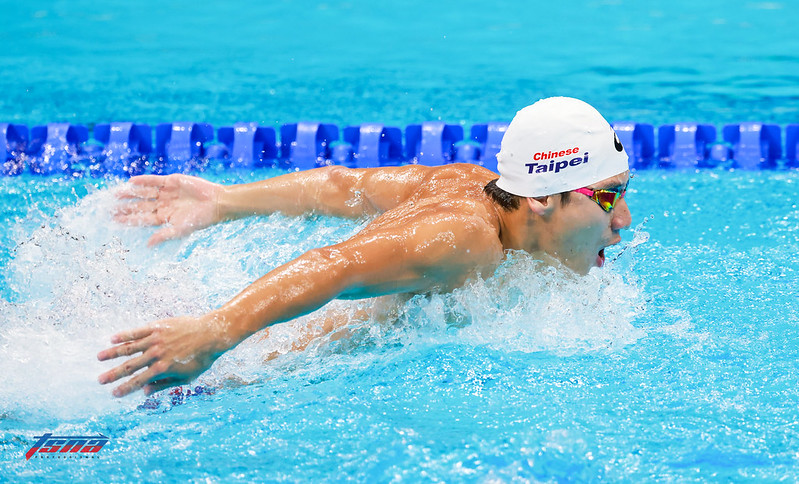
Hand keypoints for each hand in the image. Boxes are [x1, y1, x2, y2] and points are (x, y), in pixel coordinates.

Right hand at [97, 313, 232, 396]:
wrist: (212, 334)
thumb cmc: (201, 358)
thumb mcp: (186, 377)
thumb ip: (164, 384)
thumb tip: (144, 392)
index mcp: (163, 369)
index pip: (138, 381)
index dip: (124, 388)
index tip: (113, 393)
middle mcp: (156, 354)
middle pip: (130, 366)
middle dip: (113, 374)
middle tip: (100, 380)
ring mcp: (156, 340)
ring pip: (129, 347)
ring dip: (112, 353)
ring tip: (99, 358)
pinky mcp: (158, 327)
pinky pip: (137, 331)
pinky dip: (124, 335)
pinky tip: (112, 338)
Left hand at [114, 174, 223, 246]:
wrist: (216, 203)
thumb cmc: (200, 219)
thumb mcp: (180, 229)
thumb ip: (163, 235)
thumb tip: (148, 245)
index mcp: (164, 217)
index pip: (142, 218)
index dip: (128, 219)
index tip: (113, 220)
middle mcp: (163, 205)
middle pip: (140, 205)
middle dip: (125, 206)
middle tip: (109, 207)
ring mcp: (166, 192)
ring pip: (144, 192)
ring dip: (130, 193)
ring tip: (115, 193)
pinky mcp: (172, 181)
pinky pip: (154, 180)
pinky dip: (143, 180)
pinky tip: (131, 181)